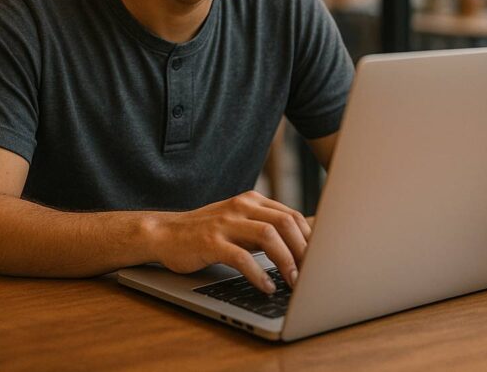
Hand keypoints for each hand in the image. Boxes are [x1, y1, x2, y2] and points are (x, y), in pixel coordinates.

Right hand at [148, 191, 311, 293]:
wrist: (165, 234)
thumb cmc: (208, 234)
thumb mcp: (240, 225)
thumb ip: (266, 230)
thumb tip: (303, 248)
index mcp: (252, 201)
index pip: (291, 215)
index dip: (310, 238)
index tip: (321, 259)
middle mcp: (242, 207)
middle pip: (285, 222)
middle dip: (304, 250)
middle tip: (312, 274)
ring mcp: (226, 223)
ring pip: (268, 236)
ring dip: (286, 261)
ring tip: (294, 282)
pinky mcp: (211, 242)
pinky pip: (241, 257)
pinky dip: (258, 274)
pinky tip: (266, 286)